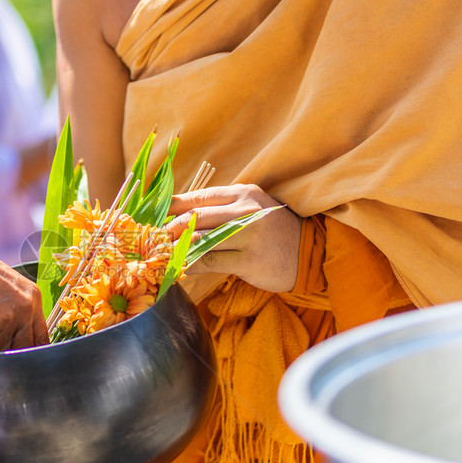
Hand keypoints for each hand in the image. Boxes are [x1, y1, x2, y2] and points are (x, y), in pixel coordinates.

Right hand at [0, 238, 49, 352]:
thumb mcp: (13, 287)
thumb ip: (23, 309)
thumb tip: (23, 337)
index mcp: (34, 299)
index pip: (41, 335)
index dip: (34, 349)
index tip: (29, 356)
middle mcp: (24, 310)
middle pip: (24, 347)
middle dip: (13, 352)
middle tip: (5, 354)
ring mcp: (5, 320)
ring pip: (3, 349)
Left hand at [165, 184, 301, 292]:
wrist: (310, 254)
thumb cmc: (272, 232)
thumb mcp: (249, 210)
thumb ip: (220, 210)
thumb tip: (177, 215)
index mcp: (242, 194)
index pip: (198, 197)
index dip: (171, 207)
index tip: (152, 216)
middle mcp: (246, 210)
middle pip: (195, 217)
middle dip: (169, 228)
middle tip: (151, 239)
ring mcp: (249, 235)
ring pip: (201, 239)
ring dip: (177, 248)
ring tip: (161, 253)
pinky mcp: (250, 260)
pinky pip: (210, 262)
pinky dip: (191, 264)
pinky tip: (181, 268)